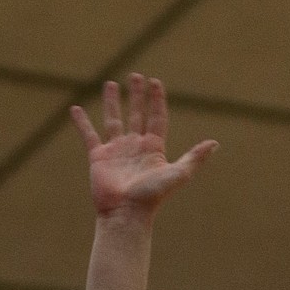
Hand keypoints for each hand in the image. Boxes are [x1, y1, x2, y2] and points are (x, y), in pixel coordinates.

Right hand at [70, 74, 216, 218]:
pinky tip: (75, 109)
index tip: (155, 82)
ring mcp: (116, 150)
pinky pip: (89, 135)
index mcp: (154, 148)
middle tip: (135, 76)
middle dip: (136, 95)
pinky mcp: (98, 157)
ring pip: (114, 119)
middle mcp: (135, 146)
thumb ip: (194, 158)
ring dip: (112, 102)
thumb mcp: (178, 174)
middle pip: (137, 113)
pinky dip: (82, 122)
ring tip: (110, 83)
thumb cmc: (152, 196)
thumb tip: (214, 143)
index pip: (156, 117)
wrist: (126, 212)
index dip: (156, 100)